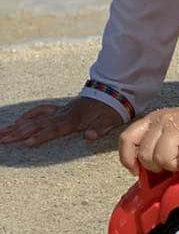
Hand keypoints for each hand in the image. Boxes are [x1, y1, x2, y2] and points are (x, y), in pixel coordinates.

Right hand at [0, 96, 122, 146]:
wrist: (113, 90)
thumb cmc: (111, 108)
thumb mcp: (110, 119)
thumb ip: (100, 128)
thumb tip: (90, 136)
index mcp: (75, 119)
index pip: (55, 129)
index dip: (42, 135)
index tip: (28, 142)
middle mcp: (63, 114)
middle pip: (38, 124)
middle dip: (19, 133)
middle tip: (3, 140)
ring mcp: (59, 111)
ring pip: (35, 119)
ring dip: (18, 126)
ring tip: (1, 134)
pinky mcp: (59, 109)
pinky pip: (40, 111)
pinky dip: (28, 116)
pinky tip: (17, 122)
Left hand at [119, 107, 178, 175]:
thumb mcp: (167, 133)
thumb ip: (152, 144)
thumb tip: (140, 171)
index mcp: (154, 119)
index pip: (128, 138)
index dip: (128, 158)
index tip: (137, 171)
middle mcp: (164, 119)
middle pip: (145, 154)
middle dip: (157, 166)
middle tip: (172, 163)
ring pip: (162, 158)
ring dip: (174, 166)